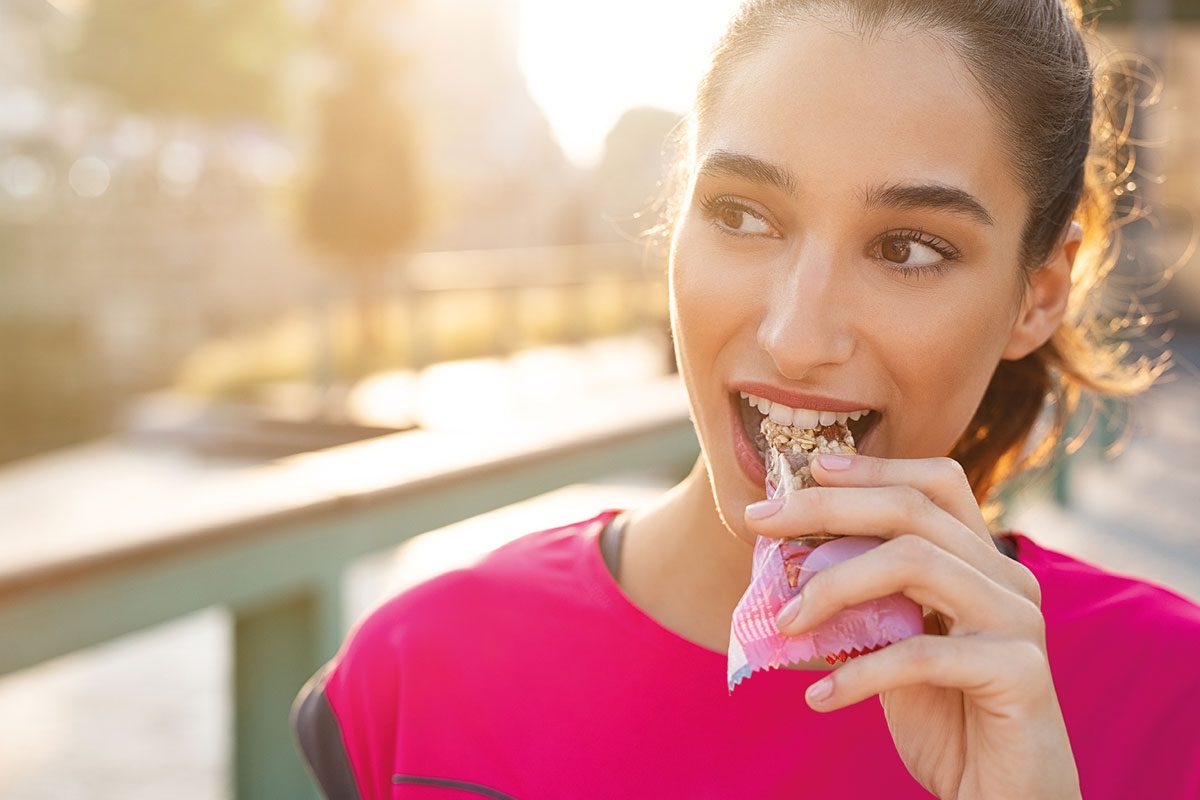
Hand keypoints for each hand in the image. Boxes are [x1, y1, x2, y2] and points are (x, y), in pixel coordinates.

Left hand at [744, 453, 1081, 799]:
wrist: (1004, 798)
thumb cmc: (947, 717)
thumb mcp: (895, 645)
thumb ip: (866, 601)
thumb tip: (789, 561)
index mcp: (982, 562)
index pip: (936, 483)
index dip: (874, 468)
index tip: (809, 468)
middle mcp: (1008, 578)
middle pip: (912, 511)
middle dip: (827, 508)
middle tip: (760, 523)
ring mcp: (1019, 621)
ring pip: (915, 563)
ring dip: (834, 586)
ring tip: (784, 623)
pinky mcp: (1019, 674)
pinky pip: (920, 655)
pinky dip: (858, 674)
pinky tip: (819, 697)